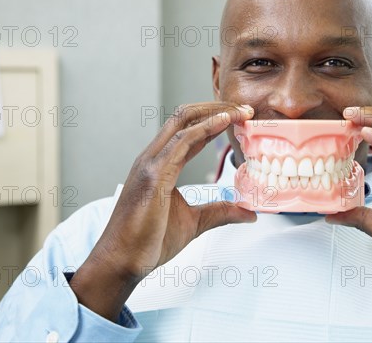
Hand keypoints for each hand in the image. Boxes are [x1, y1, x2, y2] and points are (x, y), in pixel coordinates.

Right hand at [71, 102, 255, 320]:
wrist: (122, 262)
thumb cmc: (148, 242)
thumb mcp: (195, 222)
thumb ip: (221, 211)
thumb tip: (250, 213)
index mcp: (160, 164)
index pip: (189, 131)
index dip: (215, 120)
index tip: (240, 118)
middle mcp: (153, 157)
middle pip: (185, 116)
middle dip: (216, 107)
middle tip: (245, 109)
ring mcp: (151, 163)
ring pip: (183, 121)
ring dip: (215, 113)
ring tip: (241, 112)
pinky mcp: (154, 175)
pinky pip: (182, 141)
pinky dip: (205, 128)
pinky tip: (224, 122)